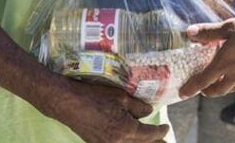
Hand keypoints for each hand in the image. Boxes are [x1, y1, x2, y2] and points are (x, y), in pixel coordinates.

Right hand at [51, 80, 167, 142]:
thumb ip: (138, 106)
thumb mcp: (121, 97)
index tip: (166, 128)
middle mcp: (117, 142)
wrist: (68, 103)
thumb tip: (149, 112)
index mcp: (125, 129)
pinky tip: (134, 142)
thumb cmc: (95, 96)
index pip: (149, 134)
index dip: (160, 132)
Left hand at [179, 11, 234, 97]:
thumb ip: (210, 32)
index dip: (191, 88)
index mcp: (224, 64)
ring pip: (231, 88)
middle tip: (203, 86)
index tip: (182, 92)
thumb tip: (189, 32)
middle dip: (207, 91)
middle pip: (217, 90)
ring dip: (222, 87)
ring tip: (220, 79)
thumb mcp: (232, 26)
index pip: (203, 81)